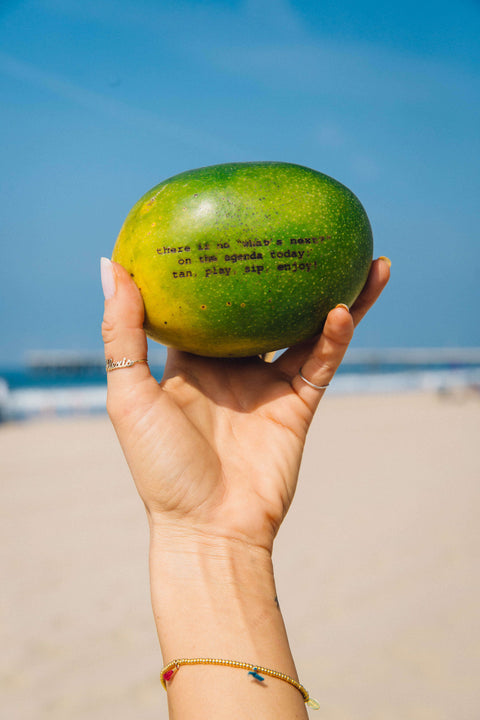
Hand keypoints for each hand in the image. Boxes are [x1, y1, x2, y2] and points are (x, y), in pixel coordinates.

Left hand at [101, 257, 389, 554]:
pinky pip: (320, 362)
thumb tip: (112, 261)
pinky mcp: (298, 406)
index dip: (220, 269)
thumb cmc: (160, 467)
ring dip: (336, 294)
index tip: (230, 227)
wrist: (208, 528)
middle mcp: (234, 368)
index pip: (209, 304)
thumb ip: (122, 330)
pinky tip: (342, 306)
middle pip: (267, 309)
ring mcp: (269, 385)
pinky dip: (334, 336)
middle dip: (287, 273)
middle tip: (304, 230)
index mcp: (192, 361)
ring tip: (361, 255)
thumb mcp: (129, 394)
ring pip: (307, 328)